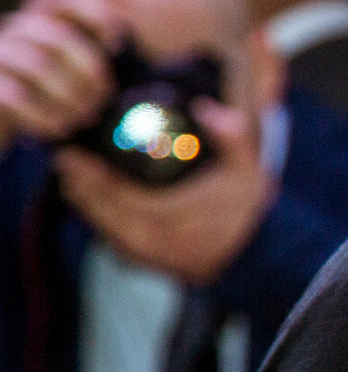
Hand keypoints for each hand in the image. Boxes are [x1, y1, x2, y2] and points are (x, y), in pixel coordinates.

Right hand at [0, 0, 122, 148]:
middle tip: (101, 99)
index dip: (96, 14)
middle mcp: (14, 35)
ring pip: (36, 64)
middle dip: (87, 68)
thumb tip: (115, 77)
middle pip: (56, 35)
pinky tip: (57, 128)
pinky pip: (14, 94)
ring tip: (82, 118)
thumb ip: (88, 70)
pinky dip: (43, 114)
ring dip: (68, 95)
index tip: (117, 43)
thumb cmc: (38, 104)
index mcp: (38, 27)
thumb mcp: (67, 82)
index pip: (67, 2)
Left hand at [56, 96, 276, 285]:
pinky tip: (92, 207)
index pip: (122, 196)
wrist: (257, 256)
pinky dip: (100, 223)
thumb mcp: (249, 171)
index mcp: (175, 216)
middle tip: (66, 163)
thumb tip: (206, 108)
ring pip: (105, 230)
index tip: (75, 155)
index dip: (94, 177)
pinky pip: (114, 243)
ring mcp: (151, 257)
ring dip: (86, 206)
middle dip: (82, 188)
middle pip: (105, 214)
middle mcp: (157, 241)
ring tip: (72, 181)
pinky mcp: (150, 263)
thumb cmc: (248, 214)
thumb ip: (233, 138)